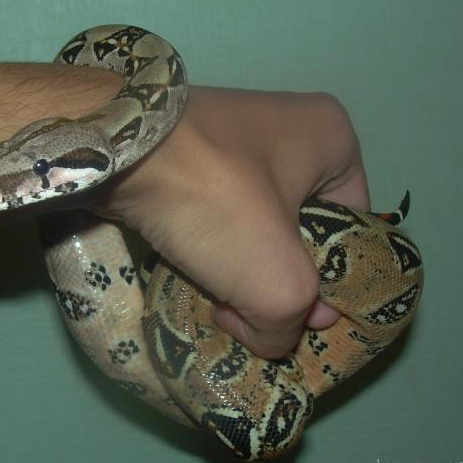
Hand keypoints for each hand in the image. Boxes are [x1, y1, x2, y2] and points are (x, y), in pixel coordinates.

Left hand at [88, 87, 369, 358]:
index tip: (304, 319)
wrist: (112, 153)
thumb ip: (289, 325)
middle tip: (259, 319)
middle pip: (300, 233)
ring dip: (240, 274)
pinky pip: (214, 216)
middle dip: (279, 283)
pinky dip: (208, 251)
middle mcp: (286, 127)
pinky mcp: (186, 155)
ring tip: (222, 308)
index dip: (333, 283)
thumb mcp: (279, 283)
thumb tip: (267, 335)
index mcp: (332, 138)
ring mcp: (231, 138)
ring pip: (252, 229)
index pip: (351, 229)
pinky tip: (194, 282)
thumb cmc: (217, 202)